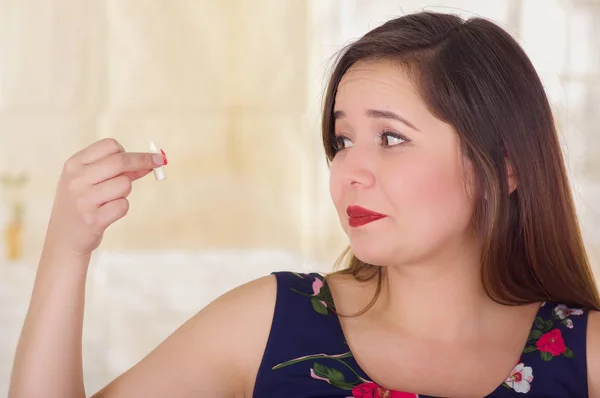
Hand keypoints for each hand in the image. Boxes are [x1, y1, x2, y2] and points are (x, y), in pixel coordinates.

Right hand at [44, 138, 163, 256]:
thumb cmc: (81, 204)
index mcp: (74, 164)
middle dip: (143, 161)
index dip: (129, 151)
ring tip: (109, 200)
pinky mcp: (93, 219)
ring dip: (125, 192)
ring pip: (125, 184)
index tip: (145, 156)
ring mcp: (84, 199)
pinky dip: (121, 208)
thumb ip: (117, 170)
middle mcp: (77, 179)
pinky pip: (123, 205)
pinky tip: (107, 213)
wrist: (63, 238)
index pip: (109, 146)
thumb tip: (151, 161)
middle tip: (159, 162)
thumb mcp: (89, 181)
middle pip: (120, 161)